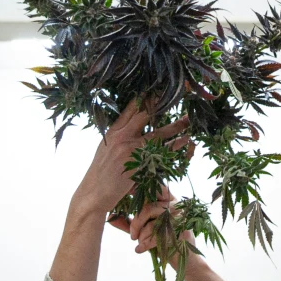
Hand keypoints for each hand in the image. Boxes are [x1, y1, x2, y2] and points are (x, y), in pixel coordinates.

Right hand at [71, 100, 189, 215]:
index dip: (145, 97)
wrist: (93, 194)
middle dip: (159, 102)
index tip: (157, 87)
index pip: (130, 108)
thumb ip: (118, 135)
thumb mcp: (105, 148)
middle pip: (144, 114)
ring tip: (188, 119)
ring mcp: (130, 150)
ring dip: (175, 126)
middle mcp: (121, 137)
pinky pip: (161, 153)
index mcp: (113, 131)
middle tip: (174, 93)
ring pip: (157, 133)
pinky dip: (174, 146)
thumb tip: (131, 125)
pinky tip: (185, 141)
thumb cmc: (100, 173)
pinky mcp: (138, 164)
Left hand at [109, 185, 201, 271]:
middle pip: (148, 207)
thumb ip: (129, 223)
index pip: (151, 189)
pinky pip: (157, 236)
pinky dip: (145, 245)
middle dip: (136, 223)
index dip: (138, 189)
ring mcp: (179, 217)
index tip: (125, 192)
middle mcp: (174, 205)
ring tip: (139, 243)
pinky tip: (139, 250)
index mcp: (166, 199)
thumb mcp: (143, 230)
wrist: (182, 258)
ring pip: (152, 223)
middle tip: (132, 235)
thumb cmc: (162, 240)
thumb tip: (110, 218)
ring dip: (142, 235)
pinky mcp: (181, 231)